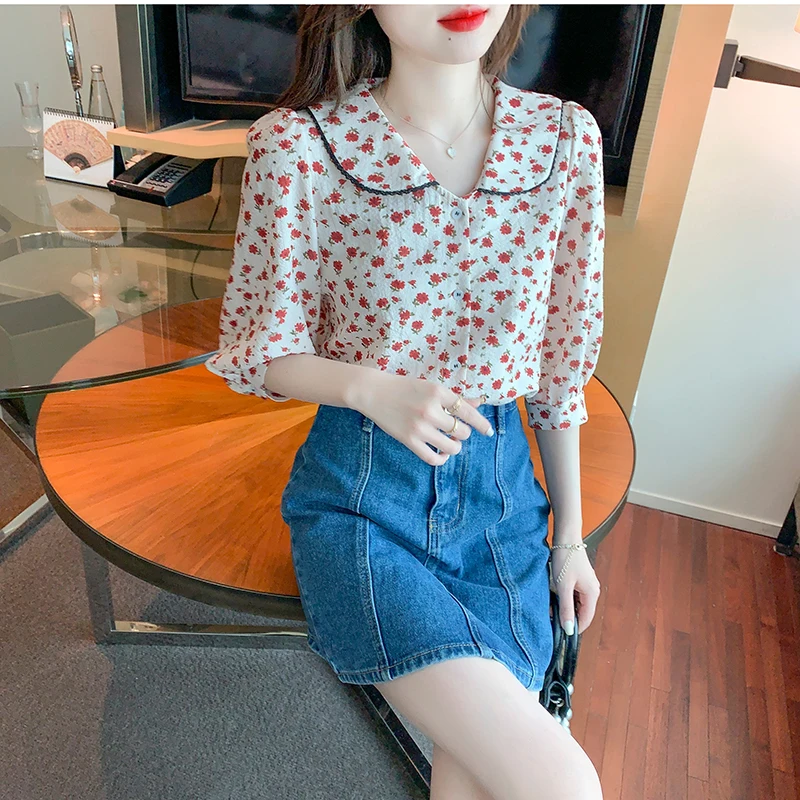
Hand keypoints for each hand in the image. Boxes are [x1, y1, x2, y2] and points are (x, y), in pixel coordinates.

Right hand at [354, 372, 494, 465]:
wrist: (374, 392)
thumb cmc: (405, 388)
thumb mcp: (431, 387)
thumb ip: (455, 398)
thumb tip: (479, 403)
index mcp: (438, 392)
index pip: (468, 412)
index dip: (482, 424)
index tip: (488, 432)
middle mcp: (431, 410)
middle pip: (462, 431)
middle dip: (463, 434)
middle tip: (456, 431)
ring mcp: (419, 427)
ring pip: (451, 447)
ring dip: (455, 447)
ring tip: (451, 443)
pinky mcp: (408, 440)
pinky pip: (433, 458)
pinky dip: (442, 459)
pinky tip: (442, 454)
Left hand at [549, 544, 600, 635]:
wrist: (566, 537)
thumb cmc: (565, 559)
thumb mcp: (563, 586)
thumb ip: (566, 608)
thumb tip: (569, 629)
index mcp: (592, 594)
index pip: (586, 619)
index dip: (573, 628)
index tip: (559, 632)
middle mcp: (593, 590)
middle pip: (582, 612)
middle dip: (568, 617)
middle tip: (551, 617)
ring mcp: (587, 584)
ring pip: (578, 604)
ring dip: (566, 608)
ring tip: (551, 607)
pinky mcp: (581, 579)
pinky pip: (575, 595)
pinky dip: (566, 599)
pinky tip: (555, 597)